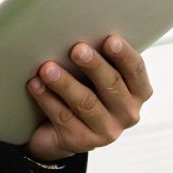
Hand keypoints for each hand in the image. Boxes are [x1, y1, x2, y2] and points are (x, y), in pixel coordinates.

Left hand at [24, 34, 152, 160]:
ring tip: (47, 68)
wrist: (60, 133)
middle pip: (111, 85)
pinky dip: (47, 99)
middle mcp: (128, 113)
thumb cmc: (82, 93)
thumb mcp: (95, 77)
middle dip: (93, 66)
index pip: (136, 71)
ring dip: (65, 83)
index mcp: (137, 92)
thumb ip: (99, 60)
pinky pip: (63, 117)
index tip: (110, 40)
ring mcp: (107, 131)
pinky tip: (35, 84)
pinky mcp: (82, 142)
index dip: (124, 55)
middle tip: (76, 49)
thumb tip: (80, 29)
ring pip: (86, 103)